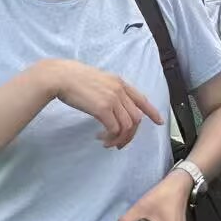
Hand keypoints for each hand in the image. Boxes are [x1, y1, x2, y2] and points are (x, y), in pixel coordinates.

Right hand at [47, 59, 163, 148]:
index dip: (152, 112)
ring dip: (119, 139)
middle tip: (120, 144)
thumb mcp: (99, 80)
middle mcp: (119, 90)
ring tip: (107, 143)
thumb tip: (113, 107)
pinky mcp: (102, 108)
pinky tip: (101, 138)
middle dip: (130, 135)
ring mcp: (112, 99)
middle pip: (136, 118)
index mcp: (120, 83)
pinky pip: (115, 129)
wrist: (61, 77)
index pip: (142, 99)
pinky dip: (110, 137)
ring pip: (127, 126)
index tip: (159, 121)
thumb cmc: (74, 79)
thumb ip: (110, 91)